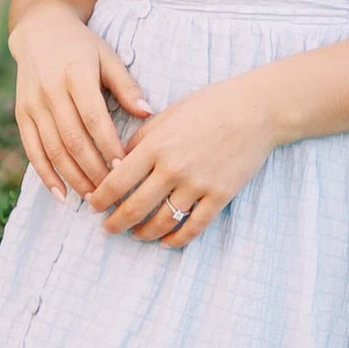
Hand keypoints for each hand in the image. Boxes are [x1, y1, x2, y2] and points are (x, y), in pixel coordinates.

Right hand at [13, 0, 150, 200]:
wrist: (39, 29)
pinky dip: (46, 174)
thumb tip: (149, 113)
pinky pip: (32, 149)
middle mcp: (50, 90)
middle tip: (113, 193)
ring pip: (53, 149)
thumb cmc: (82, 46)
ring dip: (73, 178)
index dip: (108, 145)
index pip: (93, 117)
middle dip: (94, 170)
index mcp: (76, 74)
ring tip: (93, 198)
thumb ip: (127, 86)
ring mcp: (33, 104)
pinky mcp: (22, 114)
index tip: (124, 167)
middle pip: (73, 139)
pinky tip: (61, 194)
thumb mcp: (108, 57)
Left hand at [88, 71, 285, 246]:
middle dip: (115, 223)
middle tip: (107, 229)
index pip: (116, 181)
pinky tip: (166, 241)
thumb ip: (141, 139)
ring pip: (162, 222)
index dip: (100, 199)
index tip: (93, 205)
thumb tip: (117, 162)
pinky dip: (176, 239)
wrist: (255, 110)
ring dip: (143, 233)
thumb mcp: (168, 115)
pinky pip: (193, 226)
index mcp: (156, 145)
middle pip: (134, 208)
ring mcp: (198, 185)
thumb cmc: (209, 106)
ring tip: (135, 234)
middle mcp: (173, 168)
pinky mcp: (220, 196)